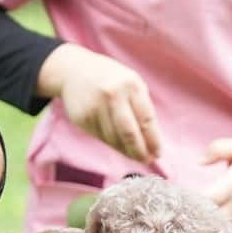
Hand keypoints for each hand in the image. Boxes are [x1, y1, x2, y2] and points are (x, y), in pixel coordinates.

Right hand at [38, 43, 162, 163]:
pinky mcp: (82, 117)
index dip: (153, 140)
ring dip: (126, 151)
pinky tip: (119, 146)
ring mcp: (95, 107)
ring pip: (114, 139)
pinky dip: (113, 144)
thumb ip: (142, 107)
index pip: (146, 119)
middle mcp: (112, 95)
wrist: (73, 71)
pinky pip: (101, 137)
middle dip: (140, 151)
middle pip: (129, 133)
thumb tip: (151, 141)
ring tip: (135, 156)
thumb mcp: (131, 84)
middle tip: (147, 161)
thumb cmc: (111, 80)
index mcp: (131, 85)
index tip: (158, 153)